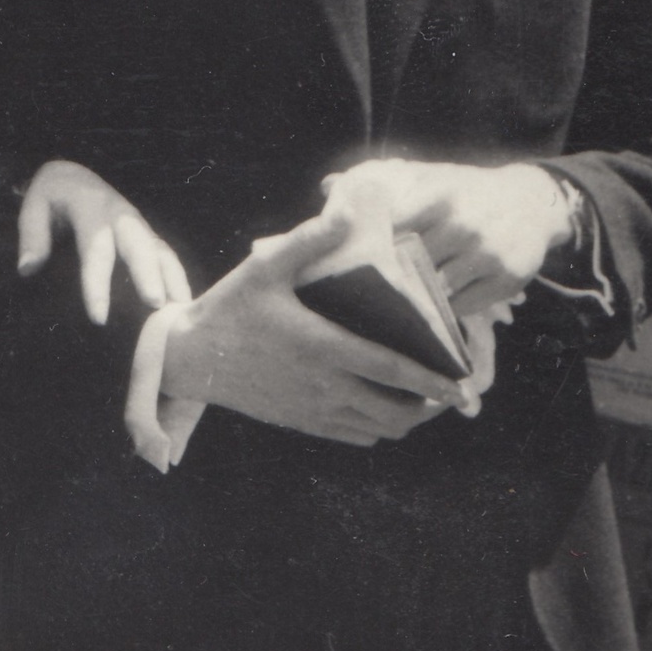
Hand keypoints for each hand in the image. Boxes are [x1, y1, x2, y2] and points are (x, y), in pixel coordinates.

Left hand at [18, 159, 190, 324]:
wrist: (75, 176)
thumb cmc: (53, 197)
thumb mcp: (33, 207)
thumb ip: (31, 237)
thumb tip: (28, 269)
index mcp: (91, 209)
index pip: (95, 250)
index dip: (97, 284)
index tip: (98, 318)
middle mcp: (121, 216)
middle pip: (139, 246)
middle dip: (149, 275)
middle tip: (156, 305)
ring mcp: (139, 226)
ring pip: (160, 251)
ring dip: (172, 280)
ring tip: (180, 311)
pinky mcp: (148, 235)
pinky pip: (166, 256)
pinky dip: (178, 278)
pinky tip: (184, 305)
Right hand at [157, 205, 470, 447]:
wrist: (190, 357)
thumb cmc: (231, 307)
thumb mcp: (265, 267)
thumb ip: (309, 240)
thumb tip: (348, 214)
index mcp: (321, 347)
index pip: (392, 370)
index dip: (432, 379)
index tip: (461, 381)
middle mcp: (322, 386)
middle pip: (394, 411)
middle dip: (431, 405)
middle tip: (450, 389)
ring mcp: (312, 410)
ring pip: (377, 429)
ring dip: (408, 418)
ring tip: (424, 400)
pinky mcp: (300, 422)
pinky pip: (353, 436)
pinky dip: (378, 428)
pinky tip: (384, 408)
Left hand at [328, 158, 571, 318]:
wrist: (531, 202)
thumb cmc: (466, 193)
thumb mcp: (430, 178)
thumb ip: (378, 185)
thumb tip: (327, 186)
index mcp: (439, 196)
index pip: (388, 231)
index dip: (366, 252)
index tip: (345, 267)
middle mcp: (463, 225)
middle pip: (409, 267)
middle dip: (385, 283)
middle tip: (358, 299)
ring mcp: (487, 254)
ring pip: (435, 291)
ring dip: (413, 302)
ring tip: (387, 312)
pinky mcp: (507, 279)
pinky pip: (462, 308)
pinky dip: (443, 313)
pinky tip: (426, 314)